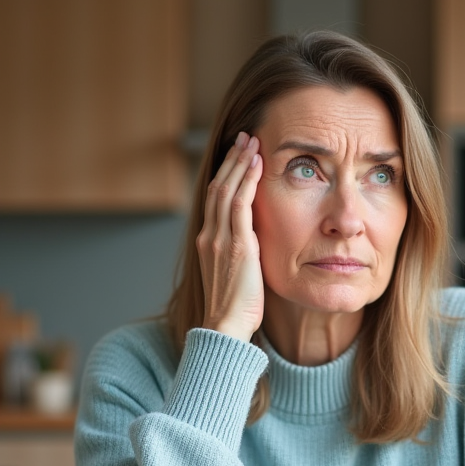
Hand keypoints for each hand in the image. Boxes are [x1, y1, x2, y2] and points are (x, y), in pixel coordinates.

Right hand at [197, 131, 264, 342]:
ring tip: (251, 142)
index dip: (227, 174)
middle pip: (218, 187)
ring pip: (226, 190)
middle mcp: (209, 236)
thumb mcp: (236, 274)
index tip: (238, 157)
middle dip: (232, 160)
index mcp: (208, 242)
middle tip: (244, 138)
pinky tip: (256, 165)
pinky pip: (239, 204)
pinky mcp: (236, 245)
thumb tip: (256, 242)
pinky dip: (247, 181)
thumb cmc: (235, 309)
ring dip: (240, 163)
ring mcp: (219, 239)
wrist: (226, 328)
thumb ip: (242, 253)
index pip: (215, 199)